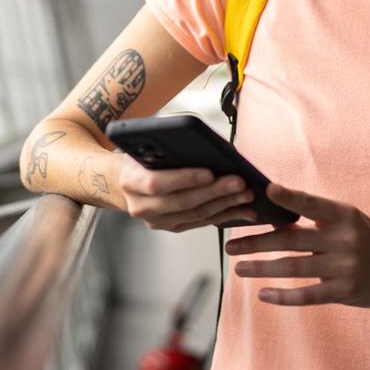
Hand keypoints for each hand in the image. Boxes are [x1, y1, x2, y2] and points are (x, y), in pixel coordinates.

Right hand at [118, 154, 256, 230]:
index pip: (157, 183)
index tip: (210, 172)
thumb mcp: (145, 145)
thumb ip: (165, 146)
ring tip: (247, 194)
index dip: (184, 179)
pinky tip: (243, 209)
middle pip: (182, 202)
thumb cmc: (139, 157)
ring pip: (196, 215)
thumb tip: (202, 142)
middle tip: (239, 182)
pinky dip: (225, 216)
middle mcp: (141, 206)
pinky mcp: (172, 227)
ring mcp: (157, 221)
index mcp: (131, 181)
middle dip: (215, 192)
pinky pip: (202, 222)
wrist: (122, 182)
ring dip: (225, 205)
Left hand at [224, 183, 369, 306]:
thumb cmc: (363, 238)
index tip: (266, 190)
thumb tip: (272, 209)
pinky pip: (306, 295)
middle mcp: (343, 239)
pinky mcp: (343, 292)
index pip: (310, 203)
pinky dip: (283, 296)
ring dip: (262, 268)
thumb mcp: (346, 219)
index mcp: (342, 215)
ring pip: (293, 267)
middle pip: (291, 240)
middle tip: (230, 246)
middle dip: (257, 243)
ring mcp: (343, 267)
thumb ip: (315, 216)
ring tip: (239, 268)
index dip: (288, 197)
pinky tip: (263, 294)